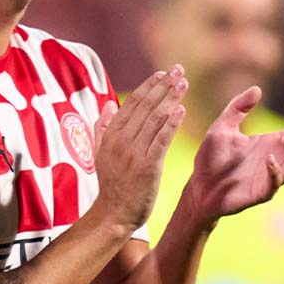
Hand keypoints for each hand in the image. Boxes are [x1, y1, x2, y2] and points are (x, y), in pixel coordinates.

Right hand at [92, 66, 187, 230]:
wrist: (114, 212)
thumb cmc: (111, 183)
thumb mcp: (99, 153)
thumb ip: (102, 127)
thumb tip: (109, 104)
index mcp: (110, 135)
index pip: (131, 103)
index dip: (148, 86)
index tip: (163, 73)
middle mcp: (121, 140)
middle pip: (145, 106)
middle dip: (163, 86)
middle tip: (179, 71)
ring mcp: (134, 152)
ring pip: (155, 119)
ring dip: (171, 99)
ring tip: (184, 84)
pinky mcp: (148, 166)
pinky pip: (161, 139)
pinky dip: (172, 123)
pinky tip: (181, 110)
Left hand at [185, 86, 283, 221]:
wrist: (198, 185)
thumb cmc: (212, 158)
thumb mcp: (222, 127)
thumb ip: (238, 107)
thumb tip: (257, 88)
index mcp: (270, 144)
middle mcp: (275, 160)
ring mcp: (270, 177)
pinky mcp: (259, 193)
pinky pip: (274, 184)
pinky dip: (275, 172)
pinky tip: (269, 159)